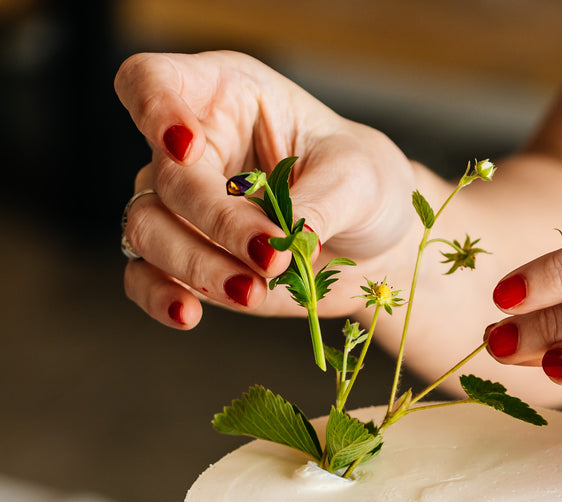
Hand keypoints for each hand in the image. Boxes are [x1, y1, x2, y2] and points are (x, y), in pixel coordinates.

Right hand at [114, 52, 414, 328]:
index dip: (154, 109)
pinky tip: (188, 314)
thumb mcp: (358, 180)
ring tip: (254, 292)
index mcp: (226, 96)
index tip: (185, 148)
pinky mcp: (187, 262)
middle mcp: (192, 148)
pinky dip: (159, 297)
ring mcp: (183, 208)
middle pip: (163, 177)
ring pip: (147, 229)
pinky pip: (144, 277)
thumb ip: (316, 205)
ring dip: (196, 266)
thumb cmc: (365, 187)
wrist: (374, 247)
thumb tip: (279, 244)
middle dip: (216, 223)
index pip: (153, 82)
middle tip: (271, 257)